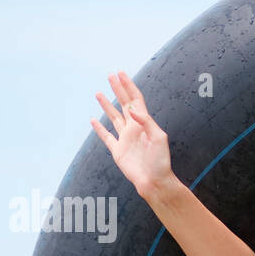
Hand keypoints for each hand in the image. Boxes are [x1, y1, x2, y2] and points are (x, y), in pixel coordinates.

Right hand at [90, 71, 172, 196]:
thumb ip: (146, 122)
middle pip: (124, 104)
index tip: (121, 74)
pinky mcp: (117, 151)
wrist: (154, 182)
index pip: (135, 100)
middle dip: (118, 90)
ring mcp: (125, 139)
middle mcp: (134, 129)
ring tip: (99, 93)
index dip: (128, 86)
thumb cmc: (160, 161)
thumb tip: (132, 109)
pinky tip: (93, 120)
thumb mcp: (159, 138)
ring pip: (113, 117)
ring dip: (106, 105)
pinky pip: (106, 137)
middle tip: (110, 76)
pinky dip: (99, 129)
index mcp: (144, 124)